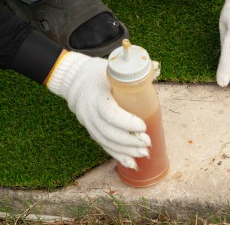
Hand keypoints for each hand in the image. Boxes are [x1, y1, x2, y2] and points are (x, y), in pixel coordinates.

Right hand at [46, 51, 150, 168]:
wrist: (73, 80)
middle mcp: (90, 113)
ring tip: (144, 154)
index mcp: (96, 97)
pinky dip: (118, 155)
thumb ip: (130, 71)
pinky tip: (131, 163)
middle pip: (109, 133)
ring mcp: (89, 124)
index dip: (126, 123)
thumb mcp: (111, 68)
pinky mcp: (91, 130)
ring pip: (107, 142)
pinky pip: (104, 146)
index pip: (110, 114)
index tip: (143, 126)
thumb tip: (156, 67)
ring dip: (126, 151)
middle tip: (148, 142)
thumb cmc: (98, 73)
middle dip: (130, 141)